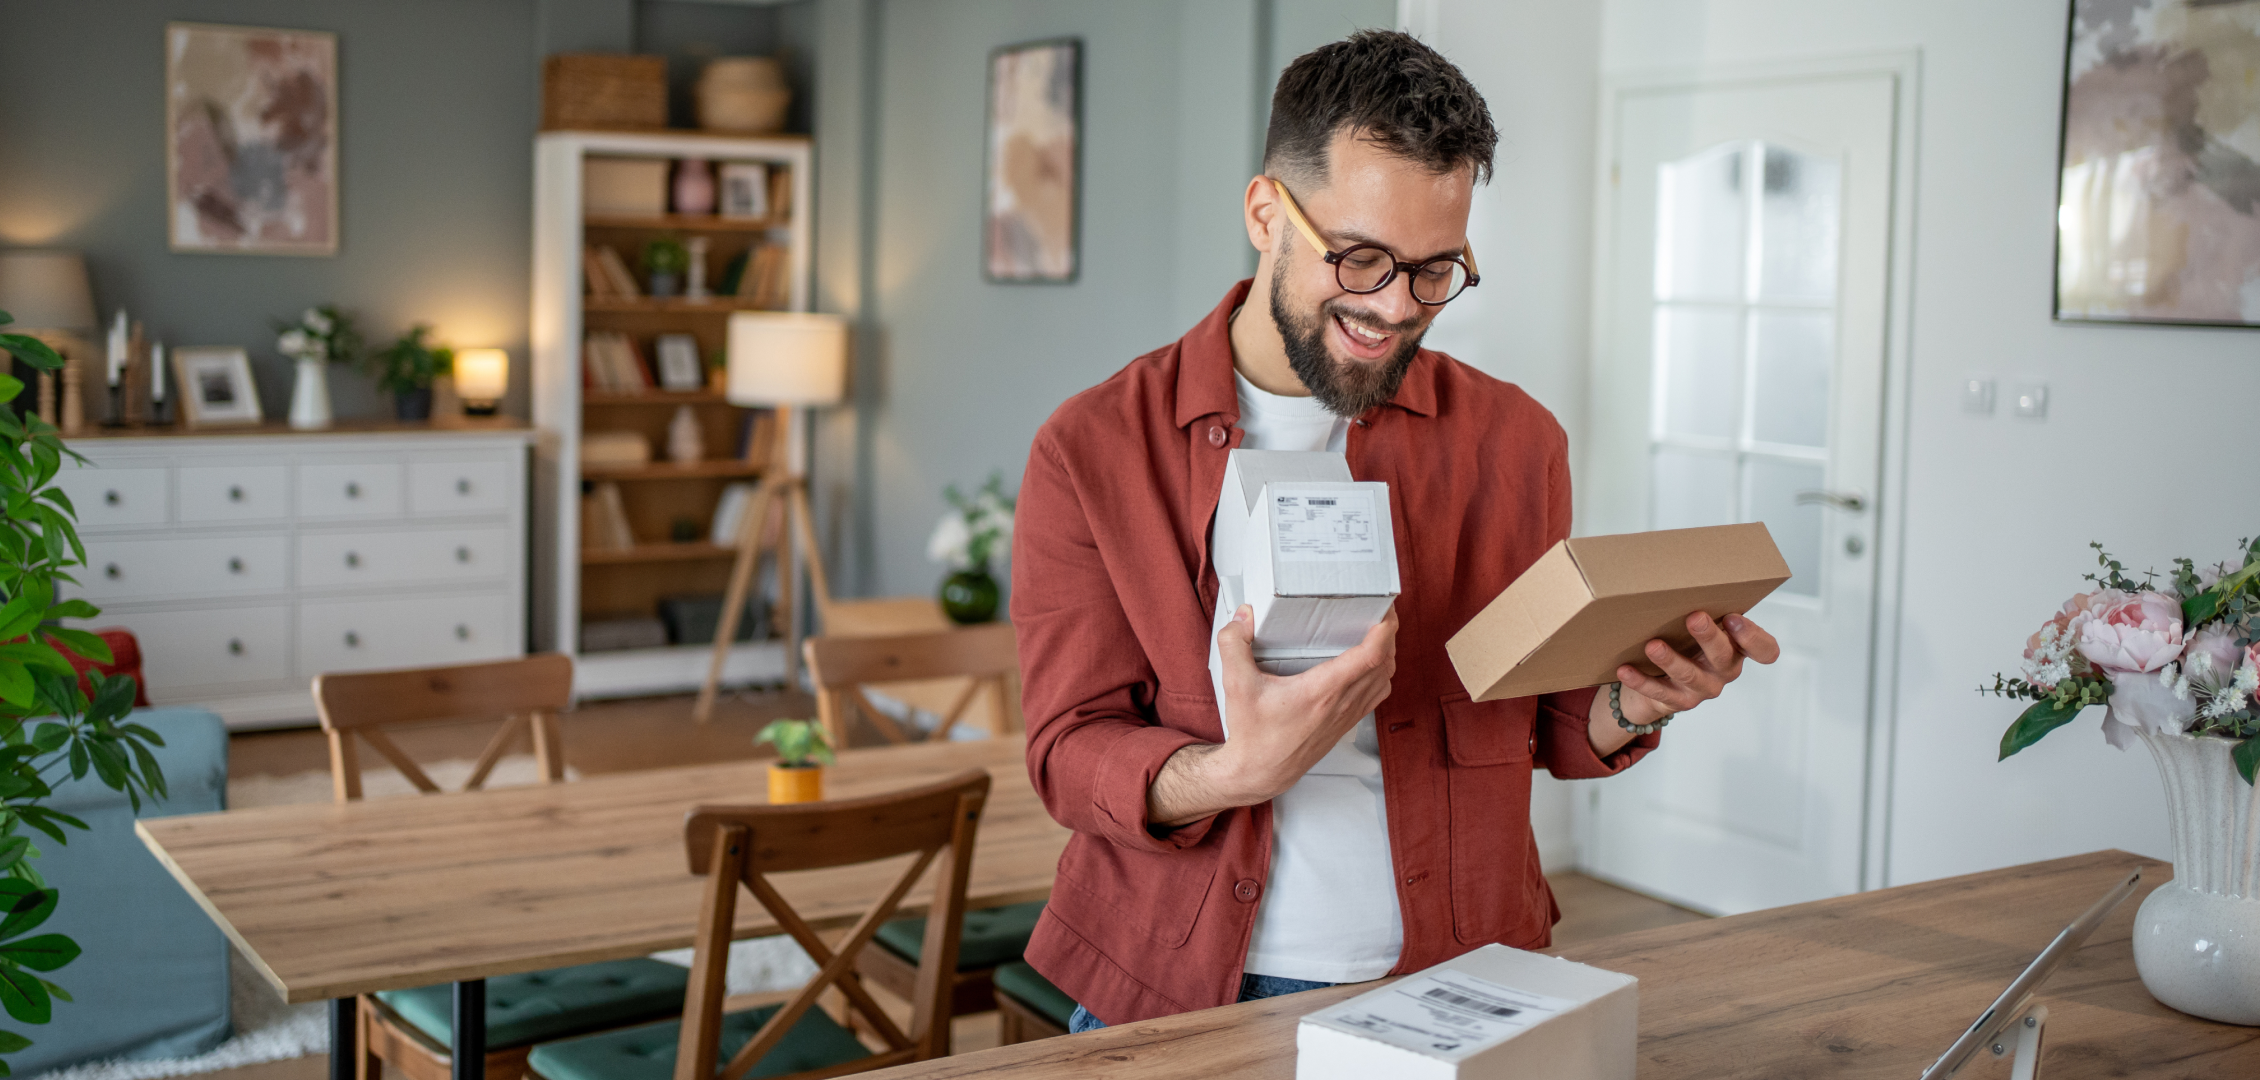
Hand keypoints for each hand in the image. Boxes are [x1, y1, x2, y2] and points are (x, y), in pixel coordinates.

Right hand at [1146, 605, 1397, 826]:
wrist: (1260, 772)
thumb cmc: (1253, 734)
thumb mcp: (1236, 686)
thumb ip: (1234, 645)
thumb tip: (1243, 616)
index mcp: (1322, 691)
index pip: (1370, 657)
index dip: (1385, 630)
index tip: (1386, 610)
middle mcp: (1341, 703)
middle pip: (1385, 664)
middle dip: (1389, 634)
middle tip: (1382, 611)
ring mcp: (1346, 716)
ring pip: (1384, 680)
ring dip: (1388, 655)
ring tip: (1379, 634)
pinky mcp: (1345, 724)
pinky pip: (1376, 695)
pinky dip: (1381, 675)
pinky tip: (1369, 666)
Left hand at [1588, 612, 1779, 752]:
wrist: (1661, 682)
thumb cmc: (1684, 642)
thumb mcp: (1699, 626)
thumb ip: (1701, 607)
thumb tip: (1674, 574)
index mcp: (1737, 648)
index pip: (1764, 649)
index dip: (1753, 637)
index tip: (1733, 617)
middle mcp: (1724, 670)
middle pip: (1724, 656)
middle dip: (1709, 637)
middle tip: (1694, 617)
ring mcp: (1703, 688)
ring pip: (1689, 675)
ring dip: (1671, 660)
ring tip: (1653, 645)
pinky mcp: (1678, 702)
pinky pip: (1659, 692)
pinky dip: (1641, 681)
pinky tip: (1625, 669)